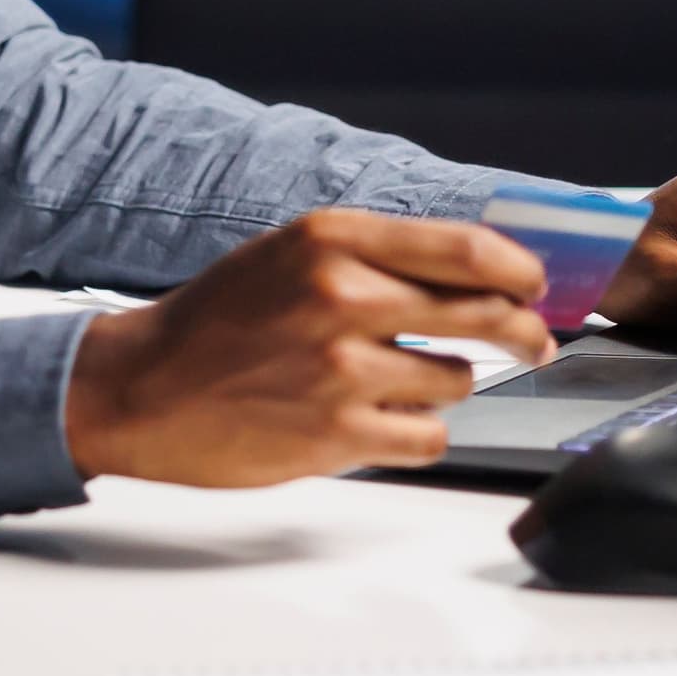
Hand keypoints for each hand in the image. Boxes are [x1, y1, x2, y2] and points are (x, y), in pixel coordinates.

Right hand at [63, 208, 554, 485]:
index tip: (534, 285)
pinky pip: (429, 436)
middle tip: (532, 340)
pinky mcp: (338, 434)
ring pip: (458, 380)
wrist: (141, 387)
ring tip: (396, 383)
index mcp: (331, 240)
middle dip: (522, 331)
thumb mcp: (291, 255)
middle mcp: (341, 296)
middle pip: (483, 313)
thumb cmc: (217, 320)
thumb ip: (375, 257)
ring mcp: (341, 368)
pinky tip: (380, 421)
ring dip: (444, 385)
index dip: (518, 270)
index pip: (465, 247)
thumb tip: (477, 271)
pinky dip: (417, 432)